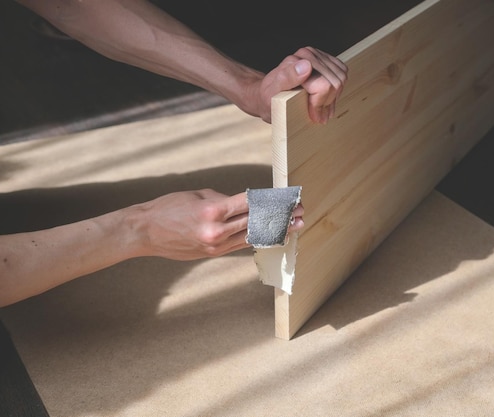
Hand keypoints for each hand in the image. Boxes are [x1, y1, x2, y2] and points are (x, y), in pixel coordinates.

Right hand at [131, 189, 303, 258]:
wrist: (145, 232)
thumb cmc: (168, 207)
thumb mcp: (197, 195)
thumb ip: (223, 200)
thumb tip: (244, 205)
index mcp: (213, 210)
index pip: (252, 204)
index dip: (274, 201)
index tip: (289, 198)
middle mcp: (217, 230)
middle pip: (257, 222)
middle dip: (281, 216)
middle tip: (300, 211)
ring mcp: (216, 245)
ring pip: (252, 236)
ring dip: (276, 231)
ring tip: (295, 225)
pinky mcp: (213, 253)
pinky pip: (241, 245)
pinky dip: (258, 238)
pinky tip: (273, 236)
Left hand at [257, 47, 347, 123]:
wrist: (268, 95)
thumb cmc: (269, 98)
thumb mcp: (272, 94)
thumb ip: (287, 78)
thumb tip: (306, 66)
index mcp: (296, 61)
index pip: (325, 85)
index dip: (320, 104)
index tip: (313, 115)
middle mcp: (307, 54)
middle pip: (335, 83)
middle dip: (327, 103)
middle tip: (318, 116)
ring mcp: (317, 56)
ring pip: (341, 79)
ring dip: (332, 99)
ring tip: (322, 111)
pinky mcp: (325, 60)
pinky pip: (342, 74)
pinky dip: (336, 91)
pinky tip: (325, 99)